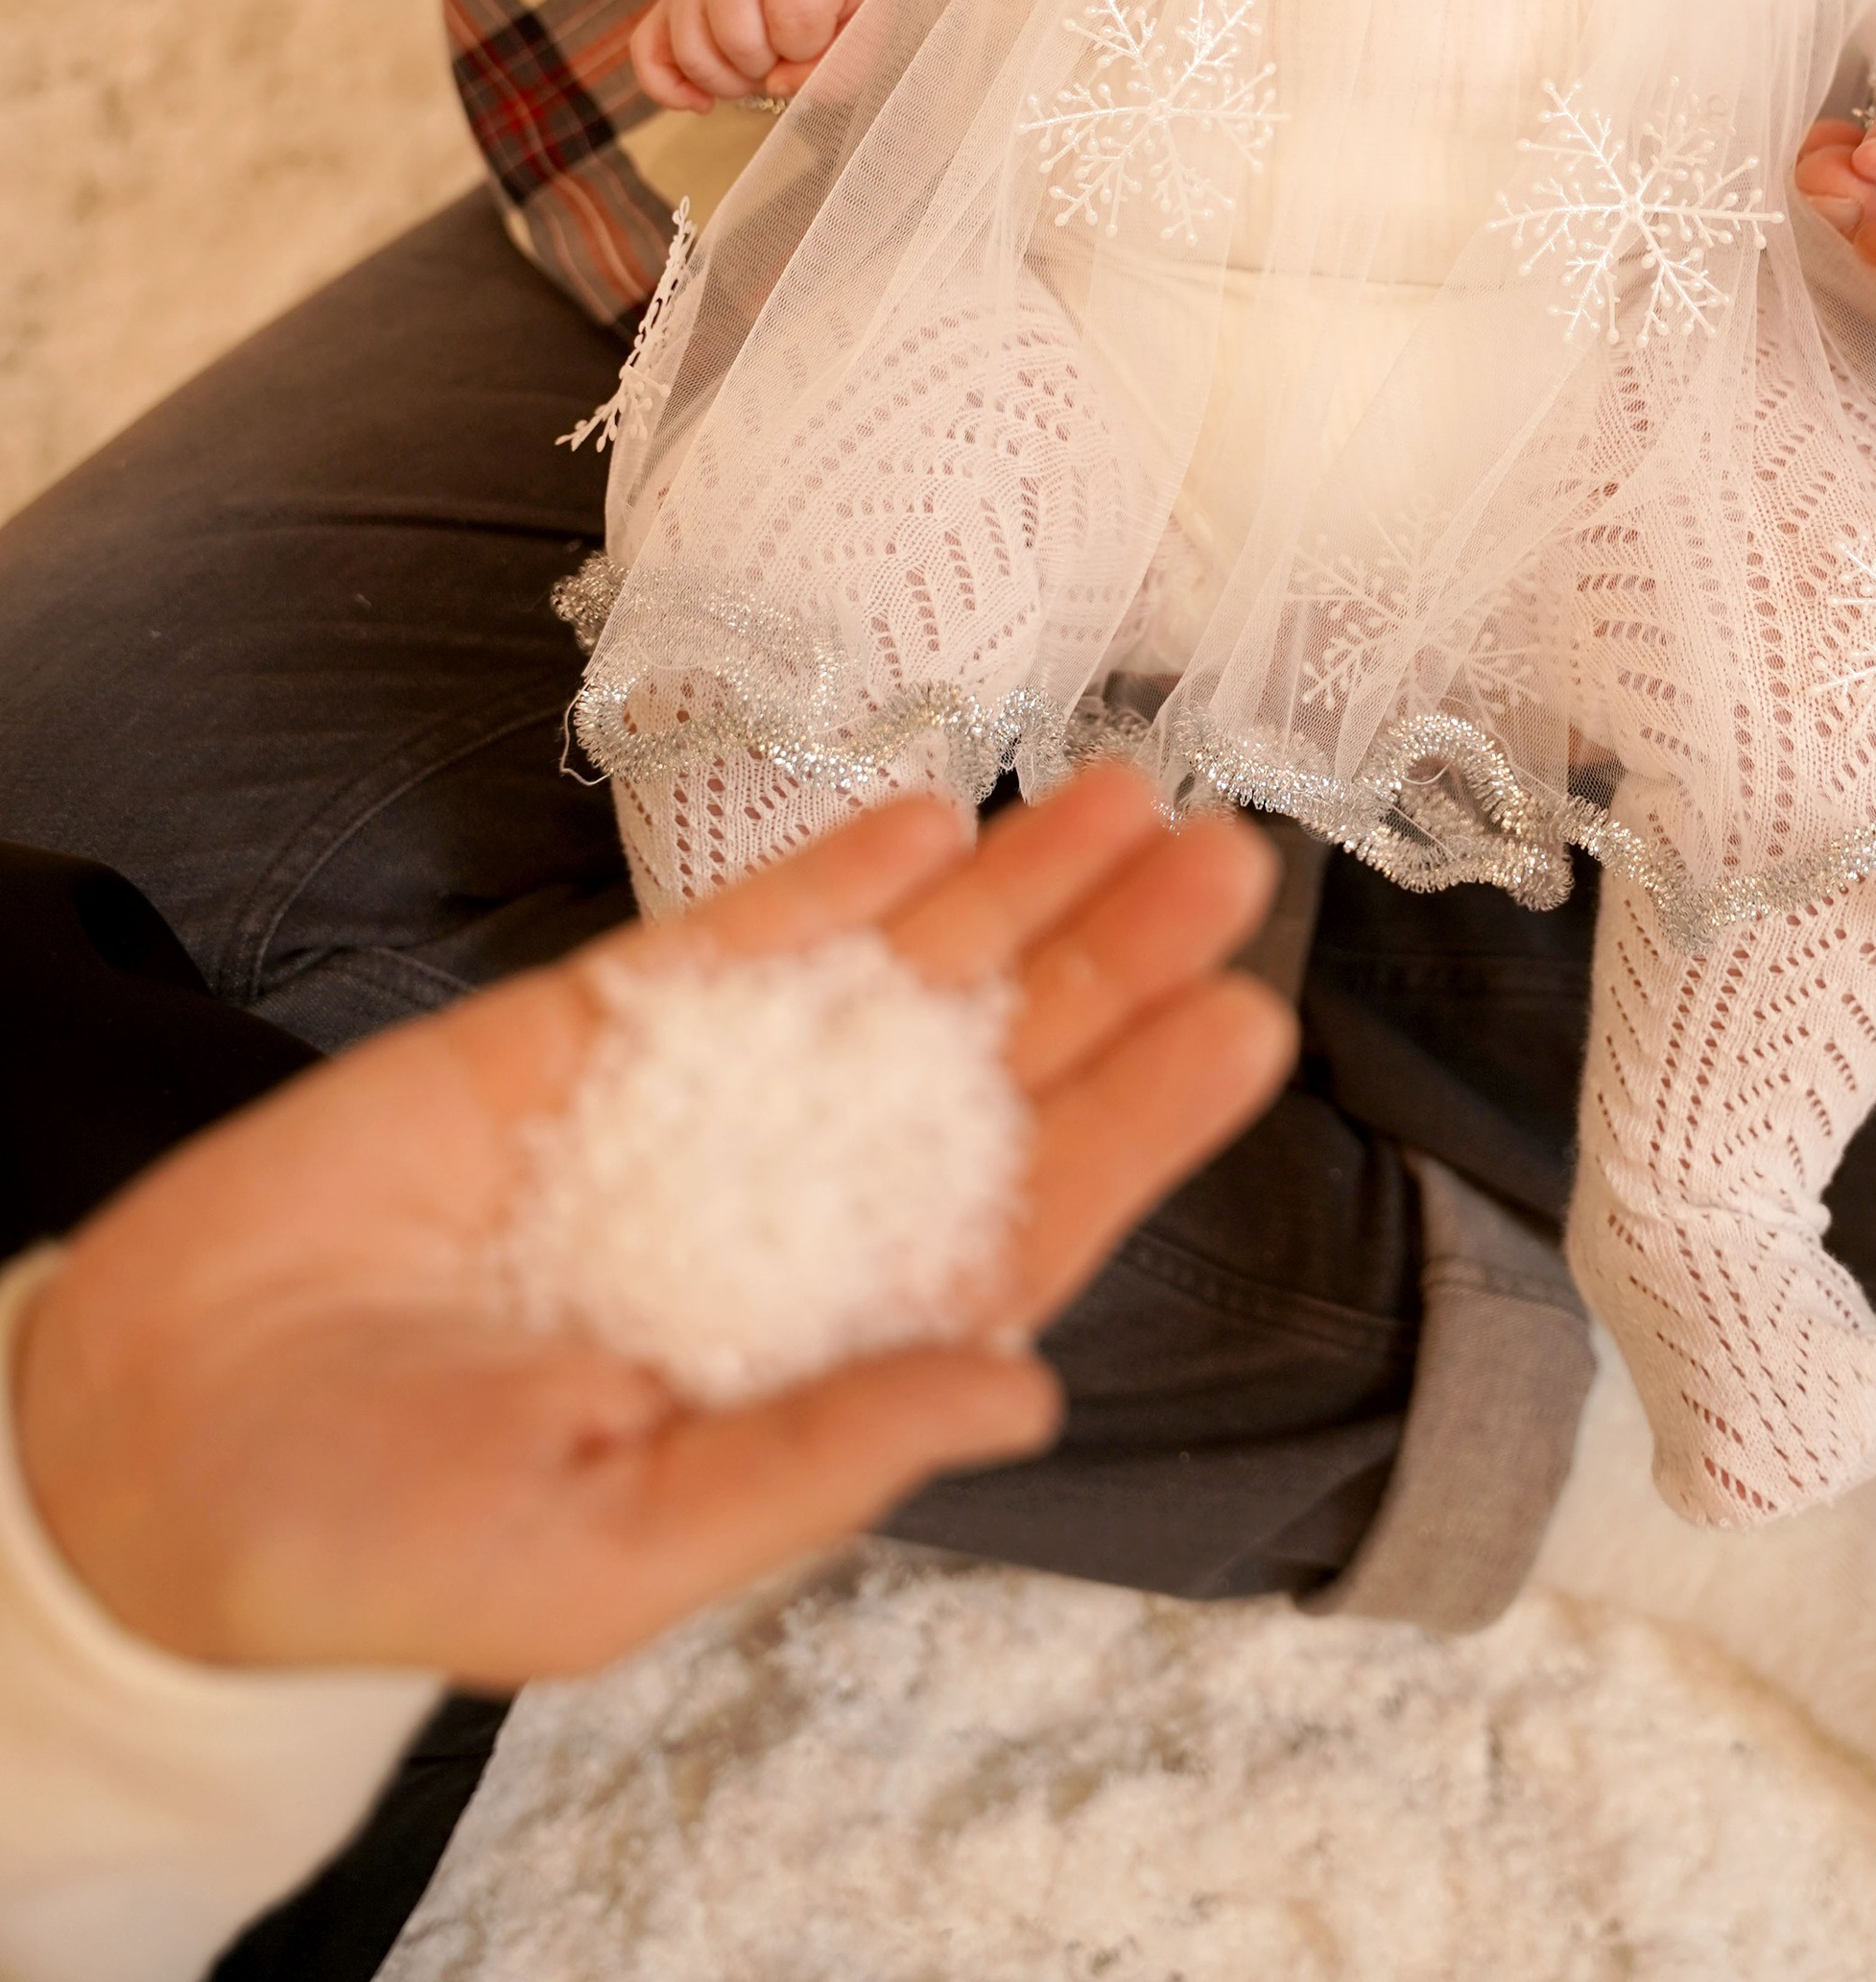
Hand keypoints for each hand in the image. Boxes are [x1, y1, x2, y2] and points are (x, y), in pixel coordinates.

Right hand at [11, 774, 1291, 1685]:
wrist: (148, 1441)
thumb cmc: (373, 1544)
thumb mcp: (607, 1552)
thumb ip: (815, 1456)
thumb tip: (1025, 1387)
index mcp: (812, 1361)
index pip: (1018, 1225)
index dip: (1136, 1124)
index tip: (1250, 1028)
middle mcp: (782, 1224)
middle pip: (988, 1074)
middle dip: (1111, 969)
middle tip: (1232, 867)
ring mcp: (687, 1110)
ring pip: (888, 982)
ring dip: (1011, 893)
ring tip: (1133, 802)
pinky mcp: (576, 1029)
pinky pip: (733, 938)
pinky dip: (831, 875)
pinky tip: (933, 815)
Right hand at [633, 0, 891, 110]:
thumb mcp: (872, 12)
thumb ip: (847, 60)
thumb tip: (778, 86)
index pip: (796, 17)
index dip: (813, 44)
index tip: (824, 32)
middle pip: (735, 39)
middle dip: (768, 65)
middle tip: (788, 51)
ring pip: (690, 54)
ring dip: (728, 81)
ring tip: (758, 63)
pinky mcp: (667, 1)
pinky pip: (646, 55)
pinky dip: (669, 89)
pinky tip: (703, 102)